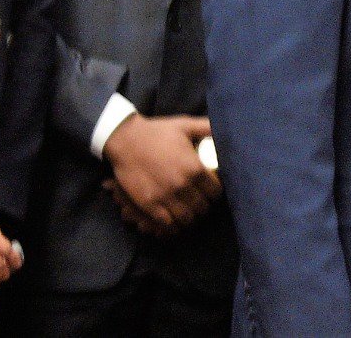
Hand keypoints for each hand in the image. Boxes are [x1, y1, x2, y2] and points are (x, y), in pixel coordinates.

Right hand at [103, 115, 219, 234]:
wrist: (125, 139)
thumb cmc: (156, 131)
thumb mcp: (185, 125)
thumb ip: (207, 127)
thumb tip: (225, 129)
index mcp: (195, 168)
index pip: (215, 192)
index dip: (214, 193)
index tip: (210, 192)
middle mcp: (183, 185)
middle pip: (203, 208)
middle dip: (203, 206)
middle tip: (199, 203)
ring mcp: (165, 196)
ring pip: (187, 219)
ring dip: (189, 217)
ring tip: (187, 212)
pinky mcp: (149, 204)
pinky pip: (167, 224)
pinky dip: (173, 226)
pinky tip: (174, 221)